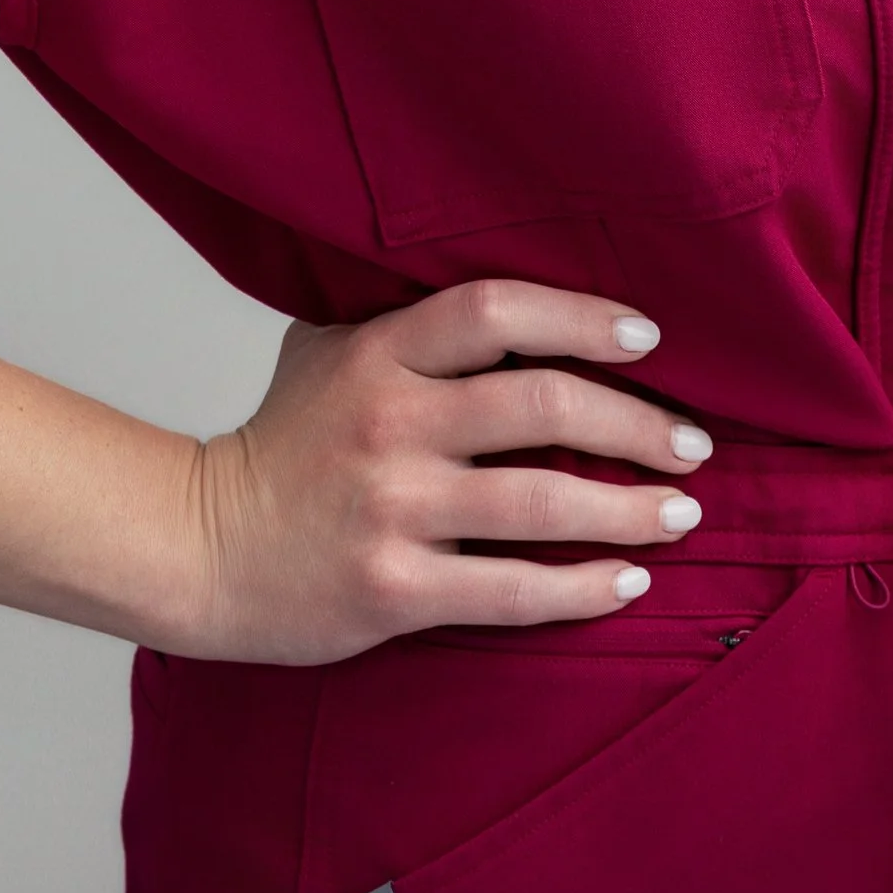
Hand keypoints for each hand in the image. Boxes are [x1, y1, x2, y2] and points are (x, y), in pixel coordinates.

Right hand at [176, 277, 714, 663]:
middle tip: (693, 442)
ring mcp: (392, 509)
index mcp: (379, 354)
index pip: (495, 310)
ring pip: (541, 504)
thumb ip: (400, 322)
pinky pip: (513, 591)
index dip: (579, 315)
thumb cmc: (278, 444)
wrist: (199, 548)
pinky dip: (582, 588)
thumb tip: (505, 301)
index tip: (646, 335)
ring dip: (629, 509)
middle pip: (542, 406)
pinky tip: (628, 581)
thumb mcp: (324, 351)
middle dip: (636, 422)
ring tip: (682, 511)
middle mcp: (391, 423)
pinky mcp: (394, 591)